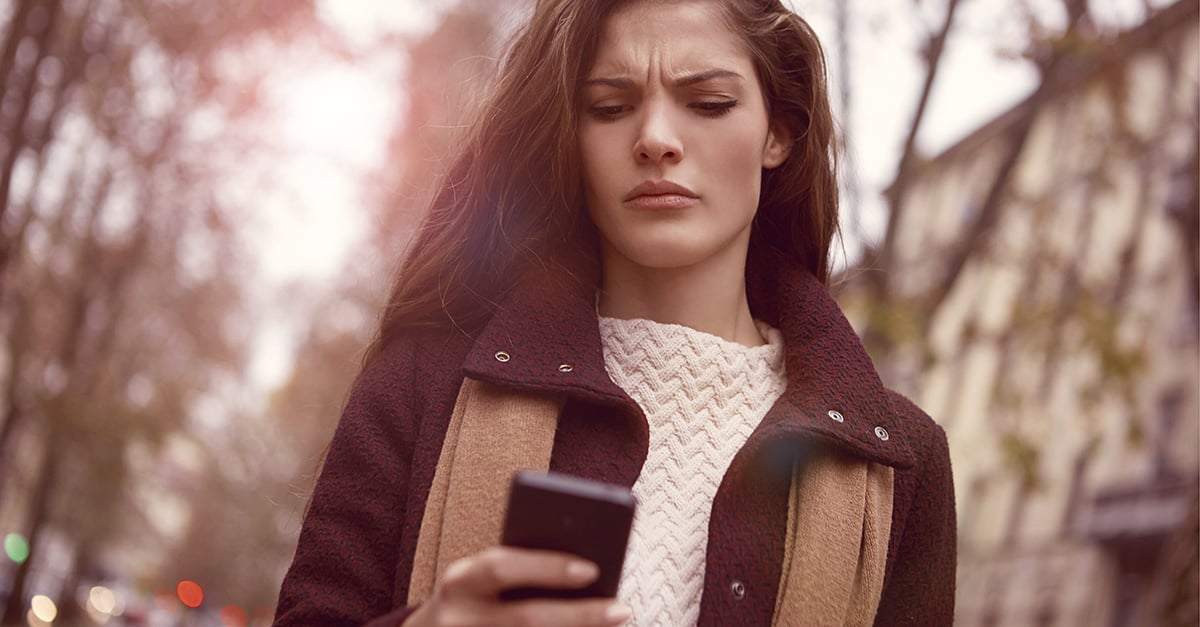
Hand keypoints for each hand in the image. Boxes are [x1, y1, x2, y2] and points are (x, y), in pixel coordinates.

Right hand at [404, 546, 631, 626]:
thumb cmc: (471, 599)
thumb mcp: (480, 580)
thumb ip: (518, 572)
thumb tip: (587, 574)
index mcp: (459, 581)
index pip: (501, 567)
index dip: (547, 567)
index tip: (591, 568)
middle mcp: (458, 619)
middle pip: (526, 619)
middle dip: (578, 615)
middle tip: (620, 609)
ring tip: (611, 625)